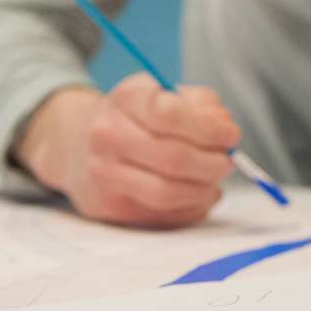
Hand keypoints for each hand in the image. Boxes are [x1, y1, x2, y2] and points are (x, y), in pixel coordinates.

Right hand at [15, 73, 239, 227]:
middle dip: (212, 164)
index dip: (210, 129)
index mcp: (127, 99)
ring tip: (214, 181)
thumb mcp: (167, 94)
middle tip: (227, 163)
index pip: (170, 114)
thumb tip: (225, 130)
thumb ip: (202, 105)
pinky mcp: (109, 207)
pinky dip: (191, 208)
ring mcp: (104, 174)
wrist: (80, 145)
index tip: (231, 136)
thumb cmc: (138, 118)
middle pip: (172, 158)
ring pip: (166, 193)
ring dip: (203, 190)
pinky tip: (197, 194)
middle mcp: (107, 135)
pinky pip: (162, 215)